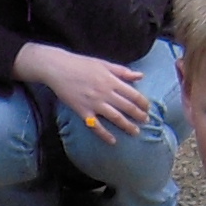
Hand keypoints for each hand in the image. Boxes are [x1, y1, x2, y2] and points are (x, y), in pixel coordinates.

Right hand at [35, 49, 156, 138]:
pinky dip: (105, 134)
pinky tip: (113, 141)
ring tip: (135, 132)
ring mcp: (94, 103)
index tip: (148, 108)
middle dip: (139, 116)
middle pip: (127, 107)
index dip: (143, 103)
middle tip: (146, 121)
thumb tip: (141, 76)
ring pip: (115, 118)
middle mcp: (105, 93)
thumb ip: (122, 71)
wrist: (58, 68)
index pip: (133, 94)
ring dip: (127, 126)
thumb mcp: (104, 64)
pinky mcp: (83, 111)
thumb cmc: (81, 64)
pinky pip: (96, 126)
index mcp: (111, 80)